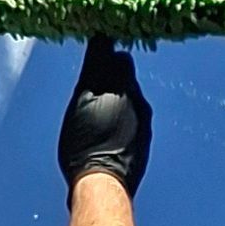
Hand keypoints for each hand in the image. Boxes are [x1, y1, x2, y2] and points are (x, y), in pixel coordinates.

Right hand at [56, 37, 151, 204]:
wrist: (103, 182)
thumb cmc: (85, 145)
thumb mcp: (80, 102)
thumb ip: (92, 72)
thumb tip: (101, 42)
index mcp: (117, 83)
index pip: (112, 53)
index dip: (101, 50)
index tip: (94, 51)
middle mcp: (133, 95)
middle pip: (123, 71)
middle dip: (110, 73)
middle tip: (92, 86)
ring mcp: (141, 114)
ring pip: (129, 93)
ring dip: (117, 97)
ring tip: (99, 115)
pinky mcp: (145, 133)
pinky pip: (134, 114)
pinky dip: (123, 116)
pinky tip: (110, 132)